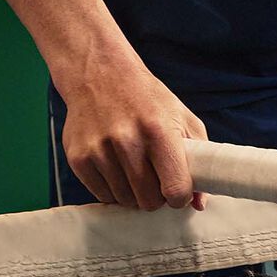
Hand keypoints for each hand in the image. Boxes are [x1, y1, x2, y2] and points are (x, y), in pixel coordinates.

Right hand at [60, 65, 208, 210]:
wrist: (100, 73)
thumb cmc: (146, 98)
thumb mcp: (181, 116)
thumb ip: (198, 157)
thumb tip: (198, 203)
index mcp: (158, 131)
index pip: (175, 189)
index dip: (180, 196)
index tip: (177, 189)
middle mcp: (127, 141)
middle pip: (148, 202)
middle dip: (155, 195)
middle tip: (154, 176)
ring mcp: (99, 150)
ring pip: (125, 201)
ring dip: (132, 191)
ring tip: (133, 165)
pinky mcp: (78, 158)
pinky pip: (101, 196)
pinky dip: (112, 188)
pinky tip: (115, 164)